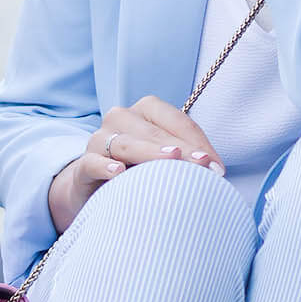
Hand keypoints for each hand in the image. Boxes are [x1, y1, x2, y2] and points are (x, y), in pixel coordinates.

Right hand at [47, 96, 225, 234]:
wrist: (96, 190)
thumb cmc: (140, 172)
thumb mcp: (164, 161)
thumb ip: (186, 159)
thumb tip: (216, 171)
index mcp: (146, 111)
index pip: (177, 121)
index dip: (199, 143)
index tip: (218, 168)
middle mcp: (121, 118)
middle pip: (155, 132)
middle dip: (182, 150)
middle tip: (204, 167)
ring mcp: (99, 140)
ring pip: (126, 143)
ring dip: (150, 153)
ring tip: (172, 160)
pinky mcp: (83, 165)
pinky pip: (93, 162)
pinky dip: (105, 166)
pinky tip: (118, 173)